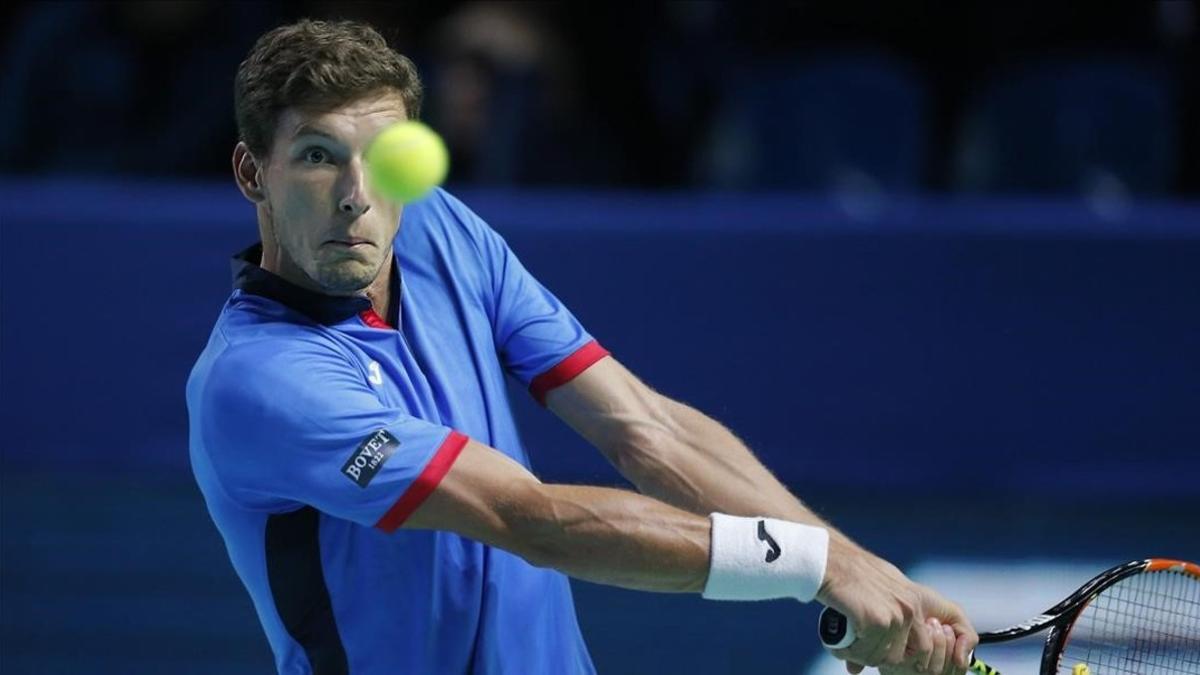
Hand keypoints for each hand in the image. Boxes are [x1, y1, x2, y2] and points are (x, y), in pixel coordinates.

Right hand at [817, 538, 978, 673]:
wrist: (828, 560)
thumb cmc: (849, 573)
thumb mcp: (879, 590)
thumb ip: (885, 619)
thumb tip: (875, 654)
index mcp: (917, 600)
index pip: (926, 646)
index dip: (905, 656)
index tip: (883, 652)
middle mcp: (912, 608)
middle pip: (903, 656)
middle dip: (879, 657)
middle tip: (859, 648)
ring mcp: (896, 615)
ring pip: (881, 658)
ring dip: (860, 656)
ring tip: (844, 644)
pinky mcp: (878, 621)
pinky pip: (865, 653)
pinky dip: (848, 652)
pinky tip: (837, 643)